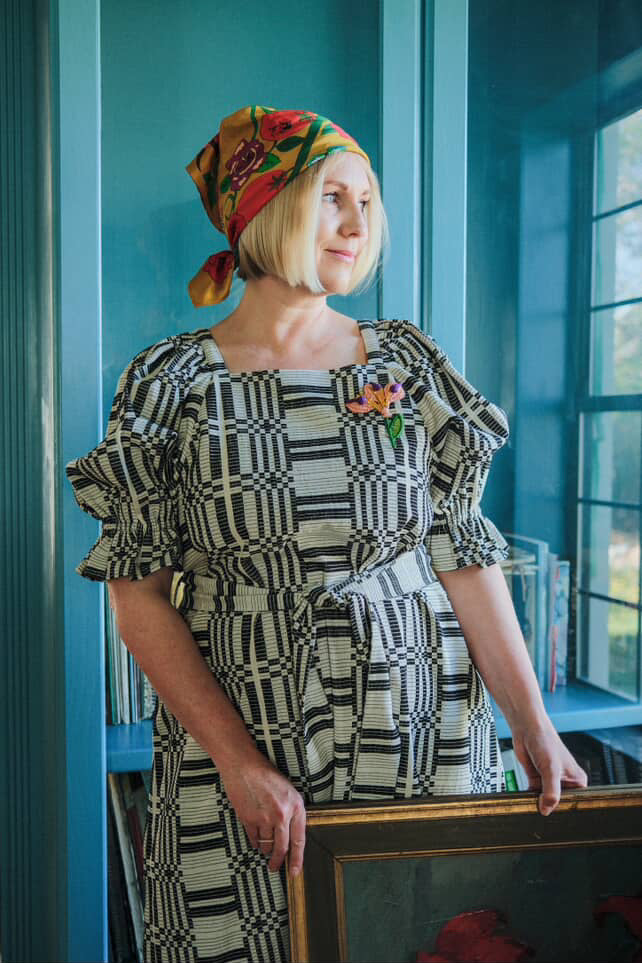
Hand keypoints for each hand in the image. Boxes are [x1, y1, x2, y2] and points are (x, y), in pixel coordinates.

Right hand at [218, 751, 305, 875]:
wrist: (244, 765)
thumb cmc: (266, 775)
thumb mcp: (287, 791)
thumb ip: (291, 812)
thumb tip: (291, 835)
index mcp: (296, 806)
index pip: (299, 840)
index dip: (297, 859)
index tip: (295, 871)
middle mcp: (282, 814)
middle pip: (282, 847)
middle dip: (278, 861)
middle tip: (275, 868)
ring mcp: (265, 818)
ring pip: (266, 844)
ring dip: (265, 848)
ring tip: (264, 846)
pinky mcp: (249, 819)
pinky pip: (254, 839)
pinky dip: (255, 842)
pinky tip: (255, 839)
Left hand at [511, 717, 587, 815]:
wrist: (526, 729)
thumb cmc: (545, 741)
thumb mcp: (551, 768)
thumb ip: (550, 792)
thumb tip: (546, 811)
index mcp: (577, 781)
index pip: (574, 803)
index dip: (566, 810)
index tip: (559, 821)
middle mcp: (564, 783)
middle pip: (559, 804)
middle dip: (551, 808)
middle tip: (544, 816)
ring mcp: (549, 782)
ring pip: (545, 801)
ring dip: (539, 805)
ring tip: (534, 811)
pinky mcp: (536, 781)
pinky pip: (534, 796)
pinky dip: (530, 800)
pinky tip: (526, 803)